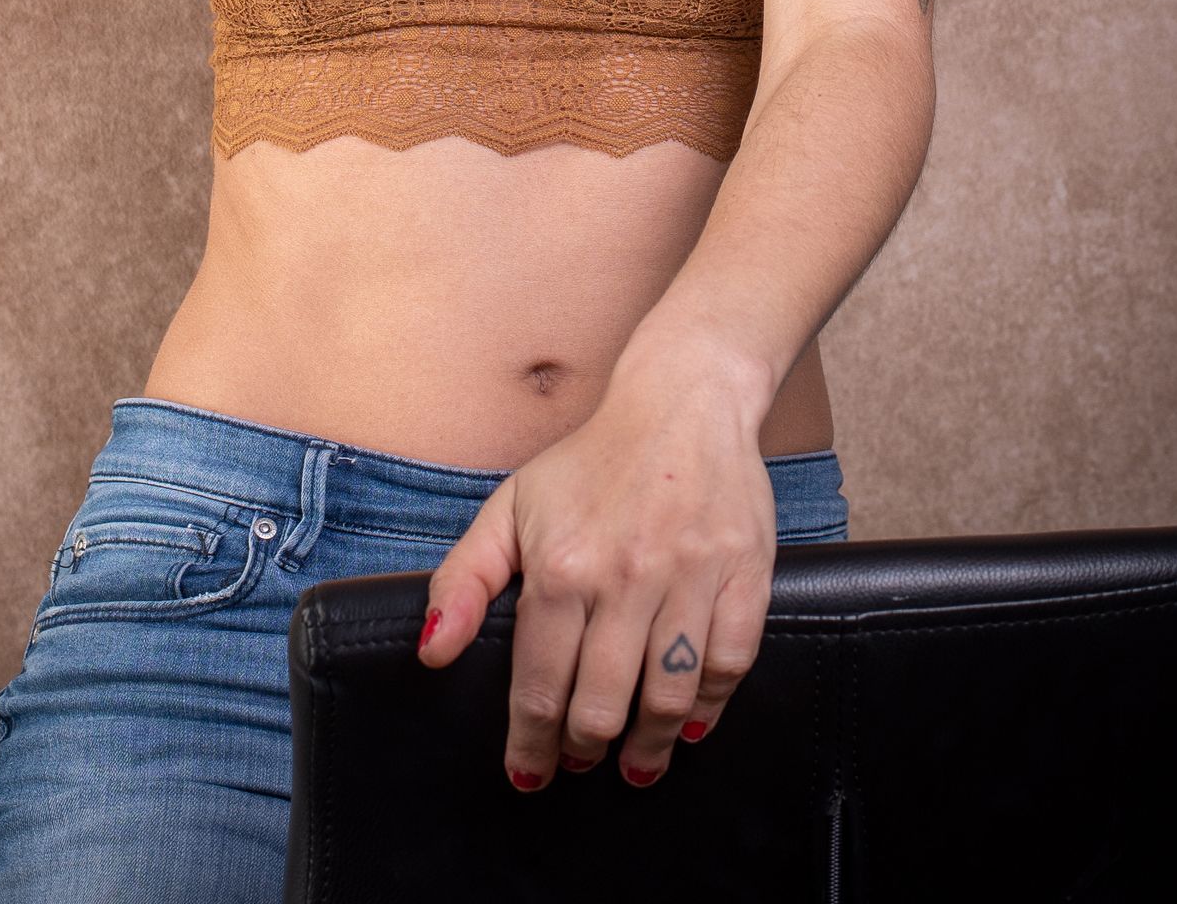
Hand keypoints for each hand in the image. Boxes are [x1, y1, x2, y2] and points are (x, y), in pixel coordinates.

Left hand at [414, 373, 777, 787]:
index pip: (539, 684)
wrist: (681, 404)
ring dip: (648, 746)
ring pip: (668, 697)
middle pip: (602, 704)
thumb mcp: (511, 507)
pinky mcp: (744, 575)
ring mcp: (689, 578)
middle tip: (579, 761)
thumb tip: (432, 652)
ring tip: (633, 763)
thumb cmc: (590, 462)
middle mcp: (624, 578)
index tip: (528, 772)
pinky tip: (690, 724)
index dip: (531, 742)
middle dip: (584, 749)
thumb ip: (464, 580)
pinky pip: (729, 665)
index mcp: (561, 566)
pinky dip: (710, 707)